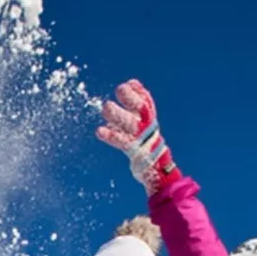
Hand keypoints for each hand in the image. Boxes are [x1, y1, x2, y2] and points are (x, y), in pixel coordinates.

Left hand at [96, 79, 178, 193]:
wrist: (157, 172)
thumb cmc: (146, 148)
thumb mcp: (143, 127)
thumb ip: (135, 110)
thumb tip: (131, 85)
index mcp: (150, 122)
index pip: (147, 103)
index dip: (139, 92)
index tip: (130, 83)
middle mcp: (149, 128)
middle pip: (142, 109)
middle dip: (131, 98)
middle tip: (120, 88)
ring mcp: (143, 140)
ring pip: (131, 124)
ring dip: (118, 115)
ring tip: (106, 107)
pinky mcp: (136, 153)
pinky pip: (123, 143)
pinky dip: (111, 136)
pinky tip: (99, 131)